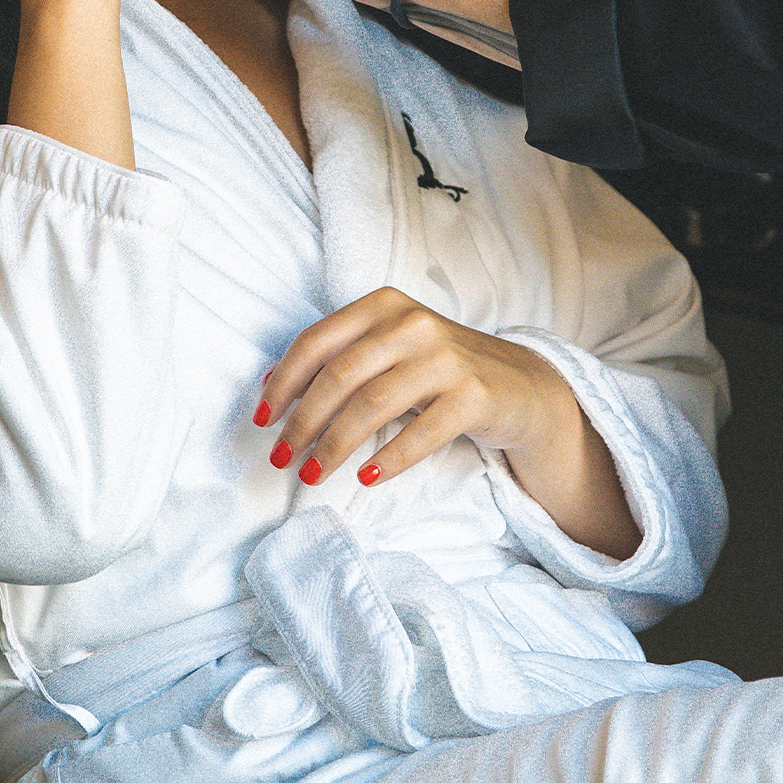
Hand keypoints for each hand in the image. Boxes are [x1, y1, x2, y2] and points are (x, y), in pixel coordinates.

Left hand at [255, 289, 639, 556]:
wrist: (520, 386)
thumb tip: (268, 385)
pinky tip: (367, 477)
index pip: (317, 341)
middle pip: (340, 375)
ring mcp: (446, 357)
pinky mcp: (474, 394)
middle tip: (282, 458)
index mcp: (383, 305)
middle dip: (303, 421)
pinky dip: (389, 458)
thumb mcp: (388, 353)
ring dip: (336, 445)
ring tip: (313, 475)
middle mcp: (413, 323)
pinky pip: (421, 431)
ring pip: (373, 404)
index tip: (262, 419)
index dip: (283, 382)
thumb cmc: (438, 372)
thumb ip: (337, 360)